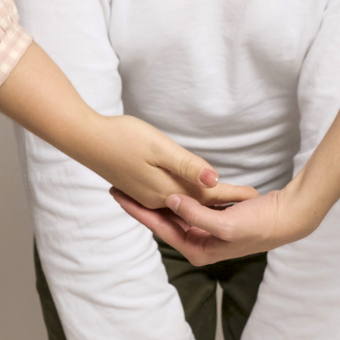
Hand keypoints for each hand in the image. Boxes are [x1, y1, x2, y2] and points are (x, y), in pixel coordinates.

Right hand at [87, 114, 258, 210]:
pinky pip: (170, 199)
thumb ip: (188, 167)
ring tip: (230, 202)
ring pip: (184, 203)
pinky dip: (187, 199)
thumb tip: (214, 182)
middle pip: (197, 204)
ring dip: (205, 203)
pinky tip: (193, 196)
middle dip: (222, 203)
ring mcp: (146, 196)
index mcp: (165, 192)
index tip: (256, 195)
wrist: (84, 137)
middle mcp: (157, 199)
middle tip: (250, 201)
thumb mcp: (160, 148)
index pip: (207, 197)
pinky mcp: (138, 188)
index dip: (232, 194)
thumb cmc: (122, 136)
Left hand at [111, 179, 303, 263]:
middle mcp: (199, 242)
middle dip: (142, 204)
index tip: (118, 195)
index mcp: (198, 250)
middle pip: (163, 221)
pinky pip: (190, 205)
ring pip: (175, 212)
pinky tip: (164, 181)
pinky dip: (179, 194)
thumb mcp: (226, 223)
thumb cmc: (261, 224)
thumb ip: (196, 214)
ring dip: (157, 197)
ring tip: (134, 182)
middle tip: (117, 187)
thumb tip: (170, 201)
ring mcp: (207, 230)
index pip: (160, 228)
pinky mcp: (215, 218)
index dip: (138, 211)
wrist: (289, 217)